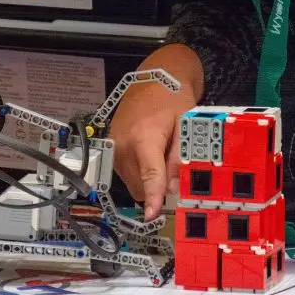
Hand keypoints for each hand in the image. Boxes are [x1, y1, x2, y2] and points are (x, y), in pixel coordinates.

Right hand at [108, 46, 200, 219]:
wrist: (152, 78)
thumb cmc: (172, 99)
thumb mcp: (184, 126)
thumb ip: (179, 158)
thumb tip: (174, 189)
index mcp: (144, 138)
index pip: (149, 175)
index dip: (153, 198)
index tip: (152, 216)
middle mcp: (123, 146)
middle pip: (140, 186)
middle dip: (157, 190)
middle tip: (175, 174)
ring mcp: (114, 148)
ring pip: (132, 183)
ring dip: (148, 182)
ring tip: (162, 156)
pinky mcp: (110, 148)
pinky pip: (126, 173)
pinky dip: (140, 173)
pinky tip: (151, 154)